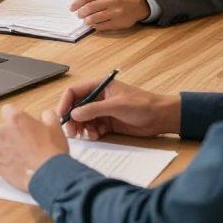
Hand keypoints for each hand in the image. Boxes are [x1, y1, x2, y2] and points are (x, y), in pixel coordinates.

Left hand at [0, 104, 67, 191]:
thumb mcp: (55, 126)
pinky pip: (1, 160)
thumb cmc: (52, 151)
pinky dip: (8, 162)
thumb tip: (44, 116)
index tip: (23, 123)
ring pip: (2, 144)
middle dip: (14, 133)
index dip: (17, 117)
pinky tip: (22, 166)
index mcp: (15, 119)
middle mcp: (3, 131)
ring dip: (10, 148)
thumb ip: (47, 115)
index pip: (7, 110)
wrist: (49, 175)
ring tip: (26, 156)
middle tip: (29, 142)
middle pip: (5, 128)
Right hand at [56, 76, 179, 139]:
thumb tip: (74, 114)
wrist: (161, 118)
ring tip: (86, 135)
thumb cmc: (142, 105)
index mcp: (99, 86)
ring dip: (81, 128)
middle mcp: (98, 98)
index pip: (74, 92)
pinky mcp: (108, 123)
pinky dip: (91, 133)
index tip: (62, 116)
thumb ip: (94, 109)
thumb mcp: (116, 105)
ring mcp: (102, 111)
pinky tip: (96, 135)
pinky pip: (92, 128)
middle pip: (76, 107)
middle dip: (72, 119)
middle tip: (72, 132)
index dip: (65, 103)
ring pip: (83, 120)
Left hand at [70, 0, 149, 29]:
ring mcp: (116, 12)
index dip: (77, 3)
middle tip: (79, 15)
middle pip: (90, 8)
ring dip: (87, 20)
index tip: (72, 8)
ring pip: (95, 18)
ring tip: (85, 19)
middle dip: (81, 13)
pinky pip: (102, 26)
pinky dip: (95, 26)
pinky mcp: (119, 22)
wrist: (137, 4)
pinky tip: (94, 23)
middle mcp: (113, 0)